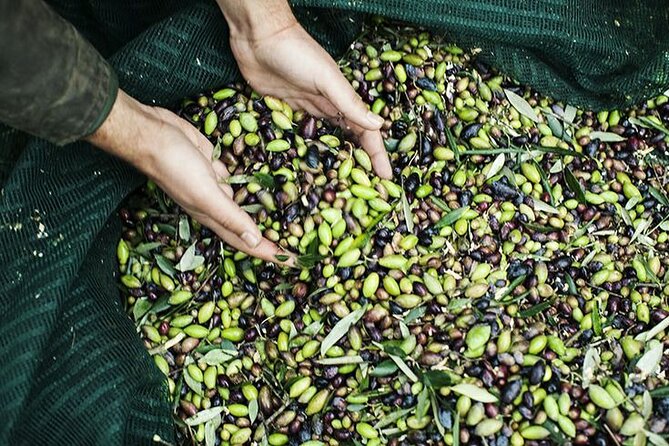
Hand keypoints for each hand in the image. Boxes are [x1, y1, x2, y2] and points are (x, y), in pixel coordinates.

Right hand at [87, 90, 294, 265]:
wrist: (152, 134)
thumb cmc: (175, 167)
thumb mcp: (205, 194)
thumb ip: (230, 217)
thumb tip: (256, 241)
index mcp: (213, 218)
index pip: (246, 243)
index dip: (270, 254)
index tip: (294, 263)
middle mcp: (216, 205)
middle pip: (249, 227)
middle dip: (271, 236)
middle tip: (298, 242)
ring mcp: (215, 185)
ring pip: (245, 204)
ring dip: (265, 211)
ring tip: (289, 216)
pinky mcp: (216, 166)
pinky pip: (239, 180)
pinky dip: (254, 184)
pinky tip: (267, 183)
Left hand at [220, 2, 391, 178]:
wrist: (258, 36)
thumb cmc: (296, 53)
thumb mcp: (327, 78)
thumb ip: (349, 103)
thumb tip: (378, 125)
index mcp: (341, 99)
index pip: (365, 132)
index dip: (376, 154)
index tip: (386, 178)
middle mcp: (326, 106)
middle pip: (347, 140)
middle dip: (358, 162)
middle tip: (364, 190)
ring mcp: (304, 109)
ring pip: (323, 140)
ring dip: (332, 159)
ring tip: (337, 184)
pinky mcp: (282, 110)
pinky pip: (296, 135)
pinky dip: (303, 150)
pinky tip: (304, 166)